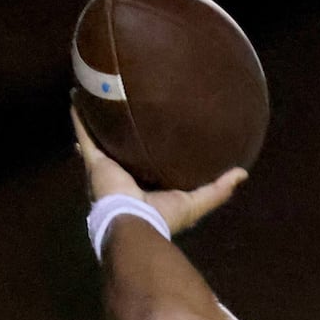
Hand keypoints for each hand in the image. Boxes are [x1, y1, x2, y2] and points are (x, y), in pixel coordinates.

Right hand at [70, 98, 246, 234]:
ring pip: (101, 139)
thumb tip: (242, 174)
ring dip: (98, 122)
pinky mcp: (95, 162)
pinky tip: (76, 98)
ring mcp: (108, 168)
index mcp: (145, 186)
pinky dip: (79, 118)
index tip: (156, 137)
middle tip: (126, 113)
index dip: (151, 154)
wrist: (135, 221)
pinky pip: (85, 134)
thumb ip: (219, 189)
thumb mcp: (196, 202)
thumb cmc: (164, 216)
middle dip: (122, 136)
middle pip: (123, 150)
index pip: (148, 166)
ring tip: (97, 99)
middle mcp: (124, 176)